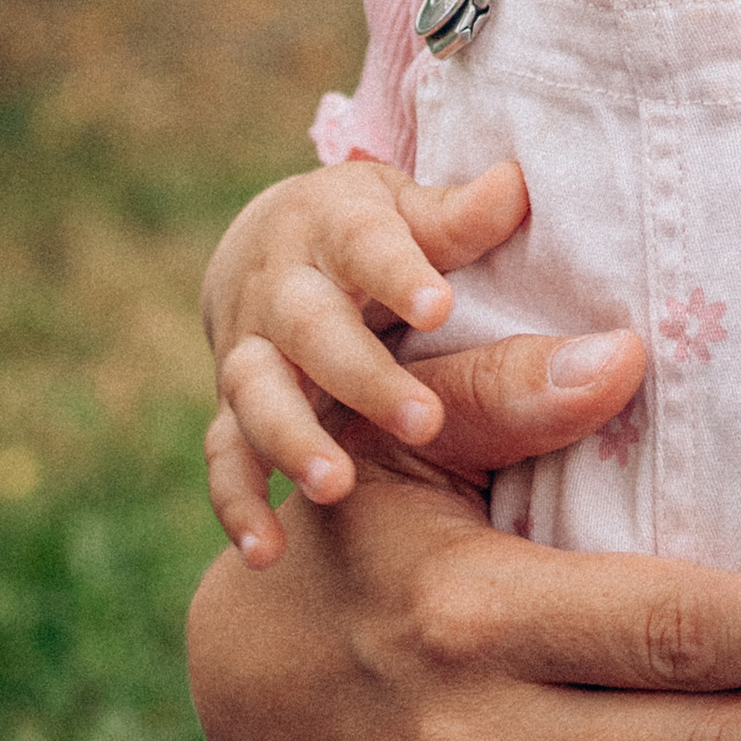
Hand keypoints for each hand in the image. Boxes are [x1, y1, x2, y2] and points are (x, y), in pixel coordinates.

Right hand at [201, 158, 642, 561]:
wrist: (268, 246)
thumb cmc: (374, 231)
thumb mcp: (409, 209)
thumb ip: (458, 216)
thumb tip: (516, 186)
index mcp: (336, 229)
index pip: (368, 244)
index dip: (401, 274)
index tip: (440, 305)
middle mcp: (283, 289)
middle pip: (313, 328)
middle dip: (363, 376)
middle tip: (427, 423)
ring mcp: (250, 351)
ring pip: (258, 393)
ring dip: (293, 440)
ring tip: (336, 487)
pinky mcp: (232, 408)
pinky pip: (224, 455)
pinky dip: (238, 502)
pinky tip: (269, 553)